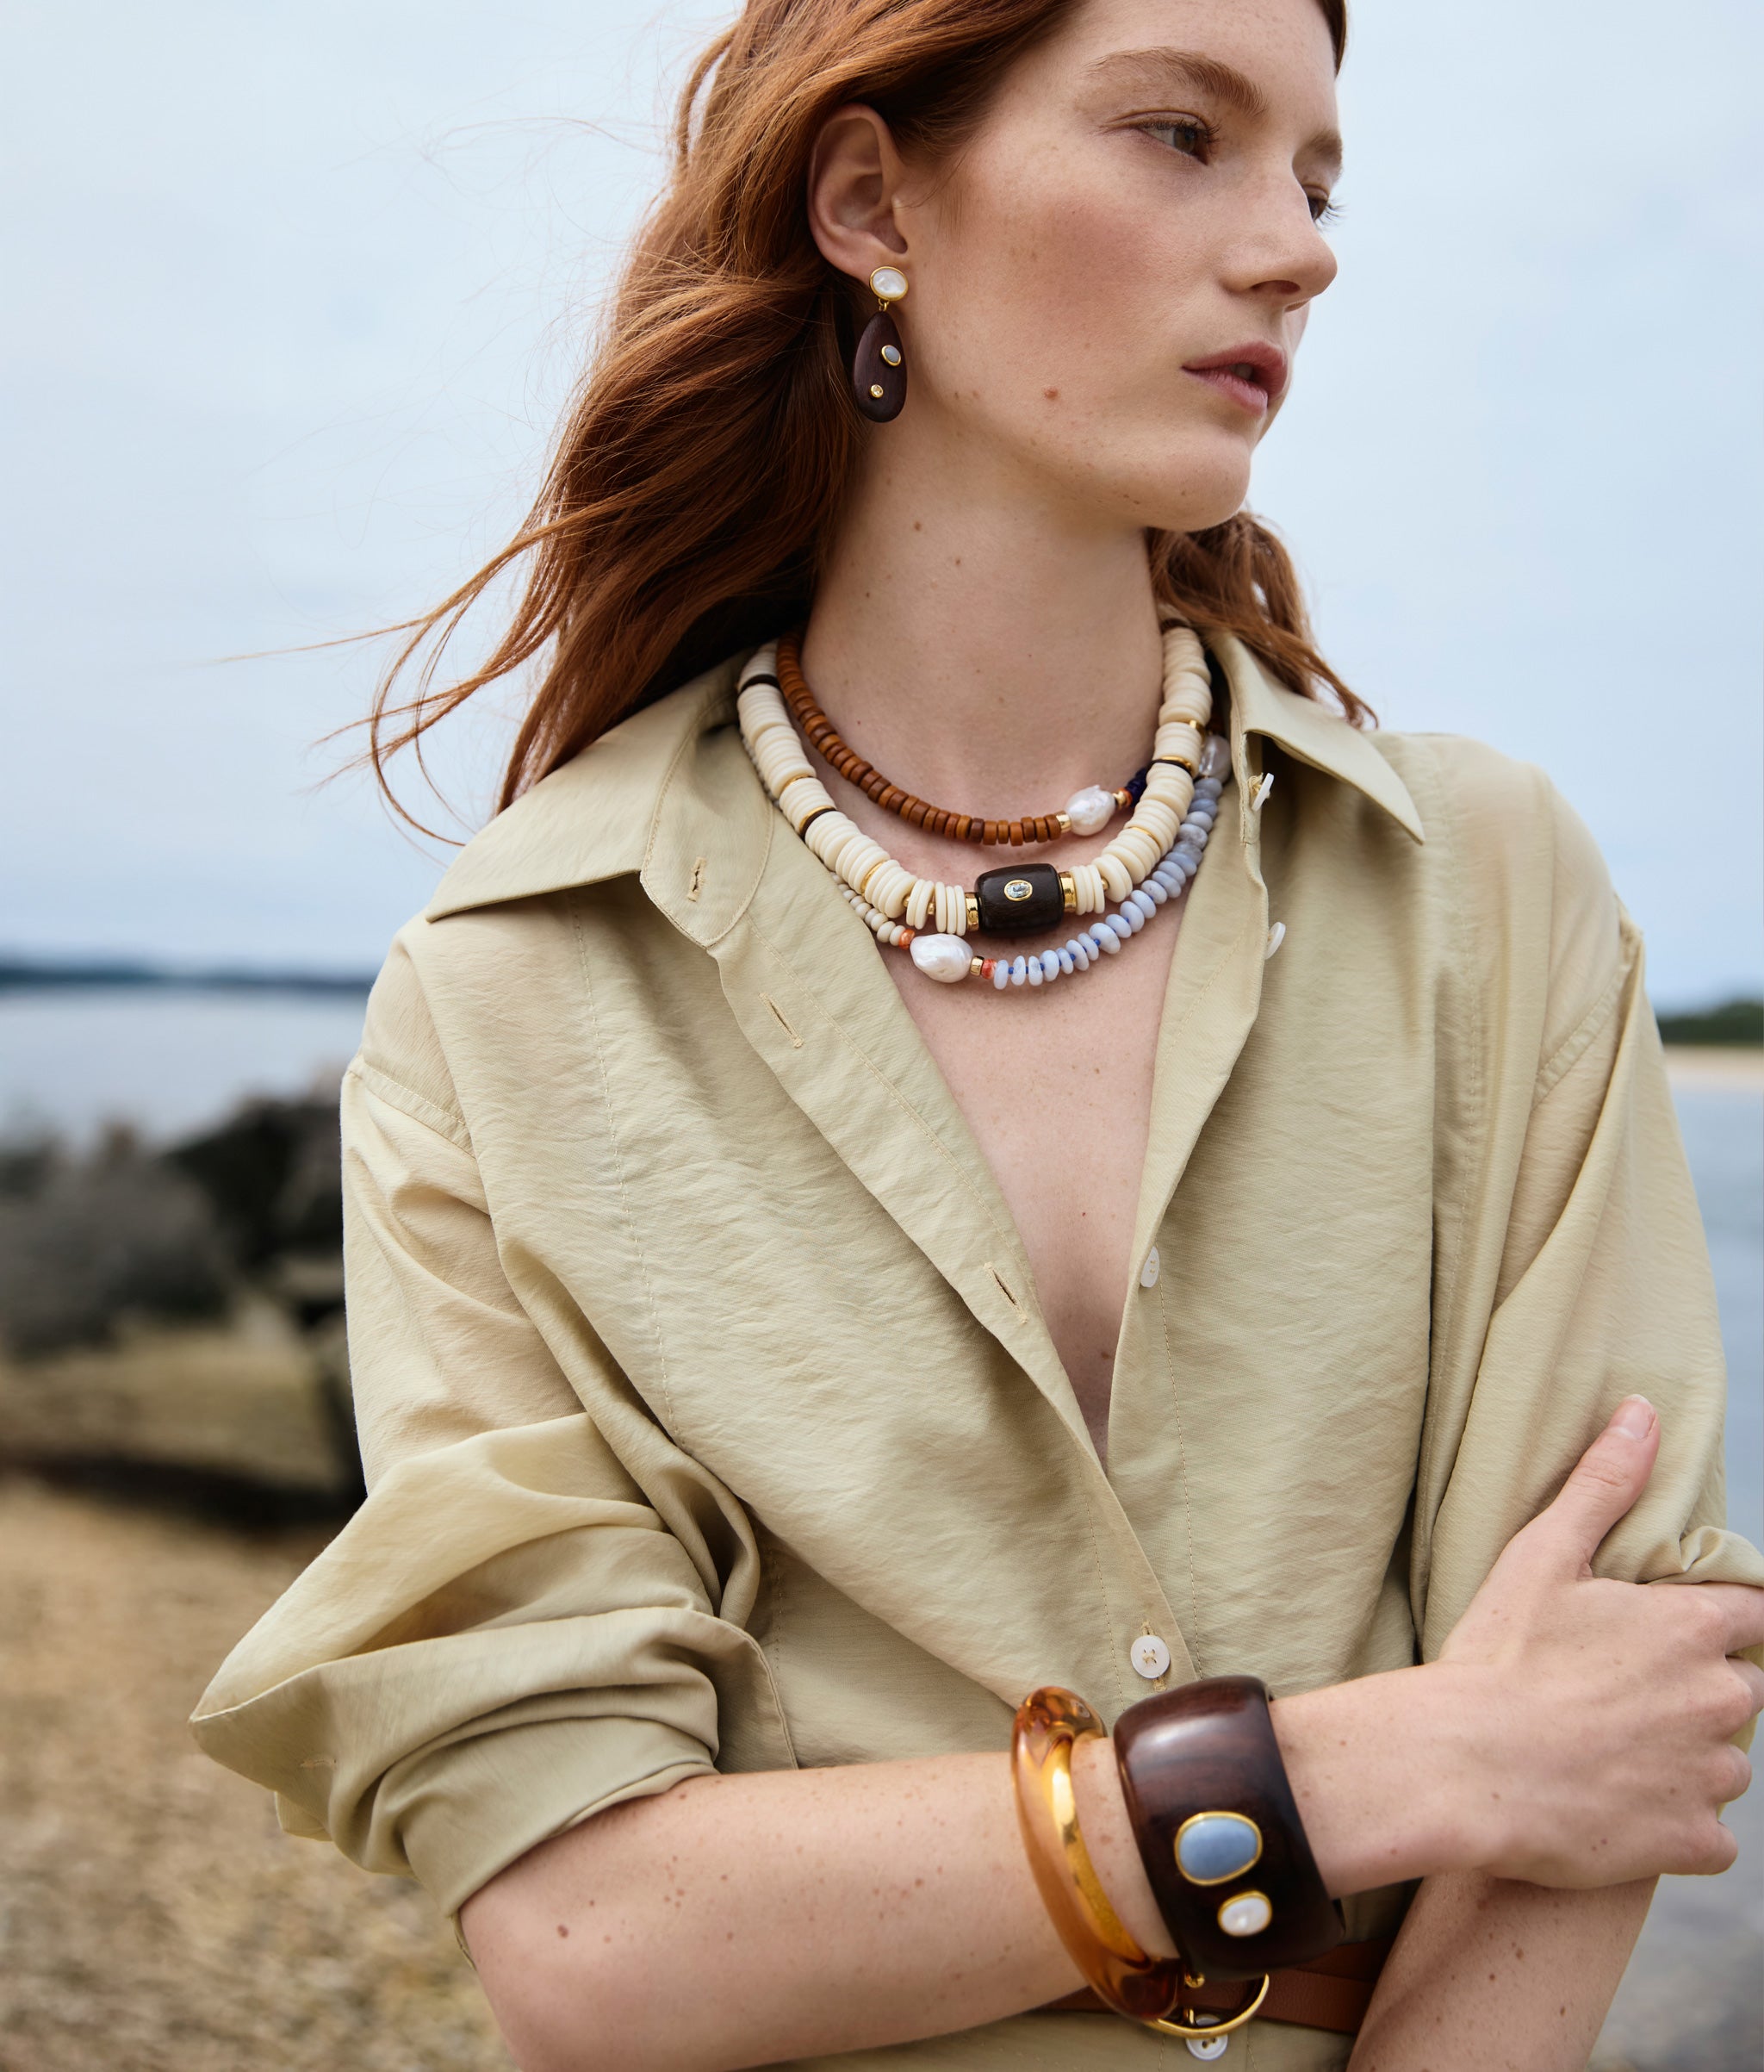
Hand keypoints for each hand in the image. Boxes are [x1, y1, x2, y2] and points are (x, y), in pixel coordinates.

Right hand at [1432, 1395, 1763, 1886]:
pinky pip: (1708, 1835)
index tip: (1660, 1634)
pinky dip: (1673, 1824)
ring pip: (1725, 1763)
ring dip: (1686, 1757)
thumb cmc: (1499, 1655)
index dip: (1711, 1620)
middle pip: (1744, 1689)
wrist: (1465, 1767)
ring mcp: (1711, 1775)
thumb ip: (1604, 1483)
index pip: (1755, 1614)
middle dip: (1697, 1689)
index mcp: (1694, 1626)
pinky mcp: (1694, 1841)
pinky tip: (1615, 1804)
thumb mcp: (1543, 1554)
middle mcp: (1721, 1699)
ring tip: (1610, 1751)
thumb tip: (1643, 1413)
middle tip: (1619, 1693)